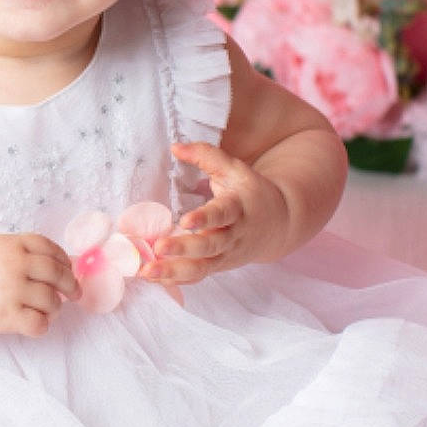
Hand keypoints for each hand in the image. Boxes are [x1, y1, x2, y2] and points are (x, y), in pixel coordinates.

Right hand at [0, 233, 79, 339]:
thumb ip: (21, 250)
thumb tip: (63, 261)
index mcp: (10, 244)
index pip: (50, 248)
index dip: (63, 260)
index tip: (67, 269)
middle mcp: (14, 264)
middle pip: (57, 273)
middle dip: (70, 285)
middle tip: (74, 294)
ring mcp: (11, 290)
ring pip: (52, 300)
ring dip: (54, 308)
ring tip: (46, 310)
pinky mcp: (6, 316)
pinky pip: (39, 324)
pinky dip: (42, 326)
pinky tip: (33, 323)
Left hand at [142, 142, 278, 284]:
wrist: (279, 224)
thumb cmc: (251, 193)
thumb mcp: (235, 170)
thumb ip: (206, 155)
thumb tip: (175, 147)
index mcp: (238, 208)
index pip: (222, 213)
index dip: (205, 218)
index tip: (185, 220)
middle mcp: (233, 235)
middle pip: (210, 246)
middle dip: (184, 249)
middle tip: (159, 248)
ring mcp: (226, 254)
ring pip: (202, 267)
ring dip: (173, 271)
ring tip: (146, 271)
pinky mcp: (218, 266)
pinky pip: (197, 276)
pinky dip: (175, 278)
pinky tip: (152, 277)